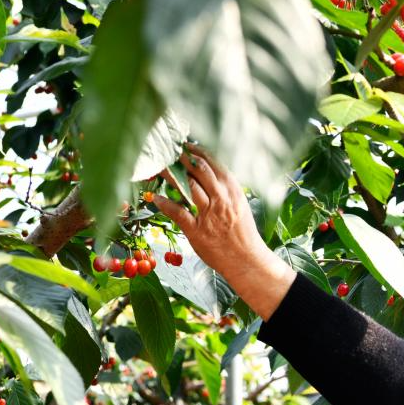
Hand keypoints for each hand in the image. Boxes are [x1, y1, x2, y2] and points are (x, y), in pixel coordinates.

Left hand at [152, 145, 295, 320]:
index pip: (214, 163)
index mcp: (233, 190)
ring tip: (159, 167)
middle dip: (183, 157)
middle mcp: (221, 199)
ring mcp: (209, 214)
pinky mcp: (197, 231)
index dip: (198, 151)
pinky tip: (156, 197)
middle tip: (169, 149)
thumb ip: (226, 189)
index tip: (186, 145)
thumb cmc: (242, 233)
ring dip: (171, 175)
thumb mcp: (239, 205)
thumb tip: (210, 173)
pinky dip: (165, 203)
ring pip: (188, 186)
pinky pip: (178, 212)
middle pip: (199, 170)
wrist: (247, 260)